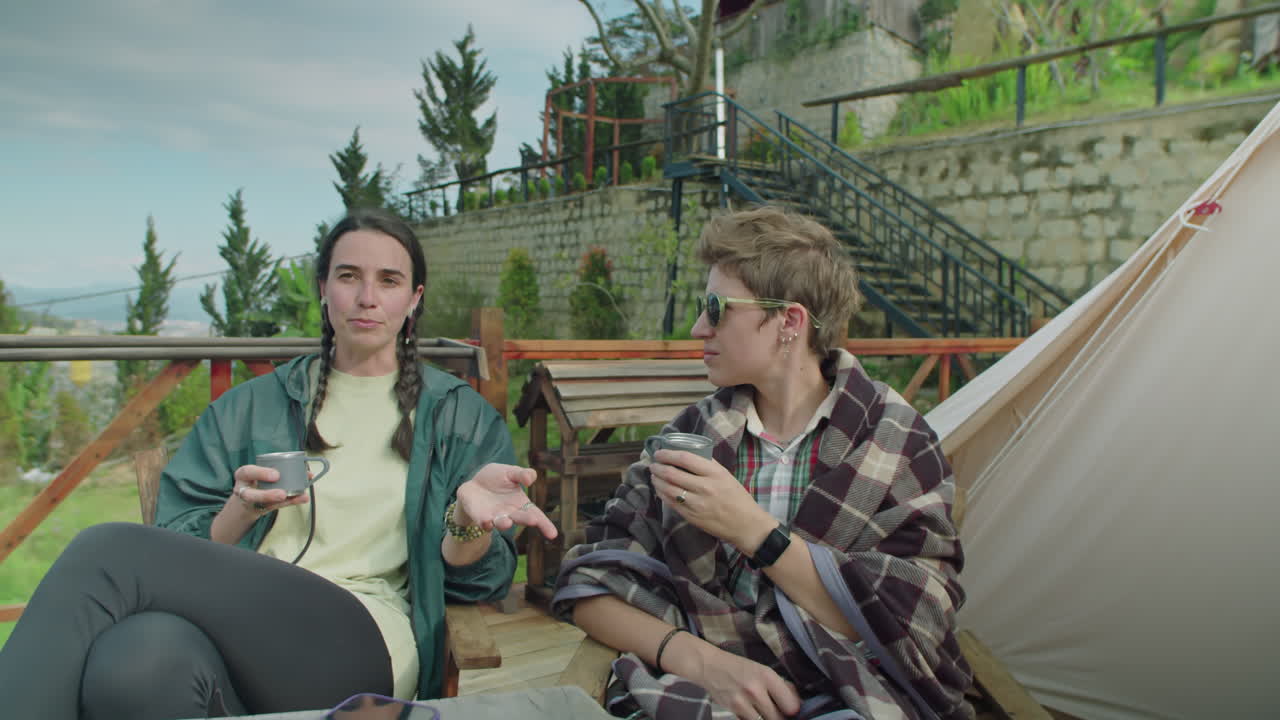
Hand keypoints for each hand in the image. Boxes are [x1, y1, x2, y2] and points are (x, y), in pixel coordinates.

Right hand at [231, 465, 309, 514]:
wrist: (248, 500)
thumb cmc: (258, 481)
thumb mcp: (262, 472)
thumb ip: (281, 470)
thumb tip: (307, 473)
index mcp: (244, 475)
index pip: (247, 472)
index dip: (261, 473)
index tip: (276, 475)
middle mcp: (244, 489)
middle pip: (250, 495)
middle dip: (267, 495)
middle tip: (282, 494)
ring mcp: (251, 502)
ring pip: (262, 505)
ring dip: (279, 502)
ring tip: (296, 498)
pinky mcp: (260, 510)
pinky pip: (274, 508)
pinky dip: (289, 502)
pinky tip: (302, 499)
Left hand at [455, 463, 557, 539]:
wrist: (474, 483)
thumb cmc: (497, 479)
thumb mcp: (510, 472)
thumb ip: (521, 474)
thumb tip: (530, 478)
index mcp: (521, 504)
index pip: (536, 515)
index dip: (545, 525)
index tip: (553, 535)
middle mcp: (510, 513)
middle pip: (520, 518)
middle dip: (526, 519)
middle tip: (533, 520)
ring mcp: (495, 516)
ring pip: (501, 522)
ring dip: (504, 523)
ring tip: (507, 522)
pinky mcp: (480, 517)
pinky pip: (483, 522)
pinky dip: (485, 523)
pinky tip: (487, 522)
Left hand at [649, 449, 771, 549]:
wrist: (746, 525)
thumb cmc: (737, 498)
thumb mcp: (726, 475)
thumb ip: (708, 465)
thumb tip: (688, 454)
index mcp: (715, 473)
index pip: (686, 458)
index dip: (668, 454)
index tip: (660, 452)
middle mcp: (705, 487)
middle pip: (672, 473)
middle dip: (658, 467)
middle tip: (653, 463)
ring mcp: (697, 503)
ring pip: (668, 489)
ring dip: (657, 480)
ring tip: (654, 475)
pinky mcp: (691, 516)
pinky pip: (671, 503)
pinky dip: (662, 494)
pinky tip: (660, 489)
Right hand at [686, 642, 800, 719]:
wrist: (710, 667)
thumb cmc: (740, 668)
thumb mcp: (762, 670)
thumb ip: (780, 685)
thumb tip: (796, 703)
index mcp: (767, 676)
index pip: (791, 706)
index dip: (793, 710)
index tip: (790, 709)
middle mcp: (756, 690)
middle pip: (779, 718)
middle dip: (780, 716)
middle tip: (776, 711)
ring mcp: (743, 702)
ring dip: (766, 719)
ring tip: (763, 711)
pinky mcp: (733, 710)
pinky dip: (753, 719)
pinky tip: (752, 712)